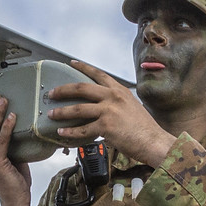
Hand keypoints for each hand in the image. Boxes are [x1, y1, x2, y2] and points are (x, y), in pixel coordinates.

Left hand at [48, 61, 176, 166]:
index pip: (98, 74)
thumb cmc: (145, 129)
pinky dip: (70, 131)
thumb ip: (118, 102)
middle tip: (52, 93)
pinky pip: (83, 129)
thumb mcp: (133, 107)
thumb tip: (106, 106)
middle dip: (63, 90)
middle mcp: (113, 97)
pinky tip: (62, 132)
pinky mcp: (106, 127)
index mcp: (119, 91)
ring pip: (78, 108)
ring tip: (51, 115)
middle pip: (81, 88)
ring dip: (62, 112)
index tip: (72, 63)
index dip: (83, 67)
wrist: (154, 141)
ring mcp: (109, 111)